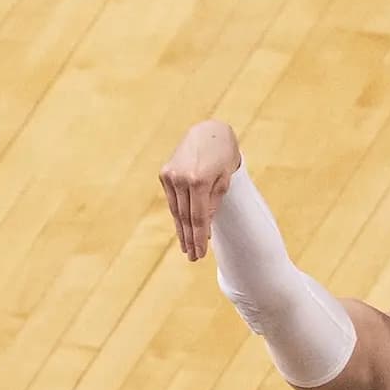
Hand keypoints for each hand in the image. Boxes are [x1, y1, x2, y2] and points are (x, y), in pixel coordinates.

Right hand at [160, 120, 241, 260]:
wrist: (207, 131)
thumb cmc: (223, 153)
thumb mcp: (225, 178)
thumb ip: (213, 203)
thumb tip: (204, 228)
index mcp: (199, 180)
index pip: (198, 217)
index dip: (199, 238)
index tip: (200, 254)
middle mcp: (181, 178)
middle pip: (185, 217)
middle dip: (190, 239)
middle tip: (193, 258)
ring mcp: (170, 176)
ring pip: (176, 211)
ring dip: (181, 230)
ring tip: (186, 248)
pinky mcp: (165, 173)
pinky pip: (172, 200)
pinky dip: (177, 215)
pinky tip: (182, 228)